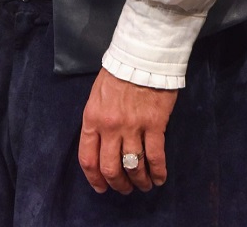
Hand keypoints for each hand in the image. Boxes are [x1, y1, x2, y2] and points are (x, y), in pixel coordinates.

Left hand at [78, 69, 177, 194]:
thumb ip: (97, 121)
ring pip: (134, 167)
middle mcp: (110, 127)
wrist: (140, 57)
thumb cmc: (117, 74)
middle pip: (111, 168)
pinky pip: (155, 157)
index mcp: (92, 119)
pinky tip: (159, 178)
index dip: (94, 178)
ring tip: (143, 185)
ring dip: (139, 181)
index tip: (101, 188)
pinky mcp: (154, 125)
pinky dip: (157, 173)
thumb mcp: (96, 96)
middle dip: (118, 184)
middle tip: (125, 188)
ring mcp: (133, 127)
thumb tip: (101, 146)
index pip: (88, 158)